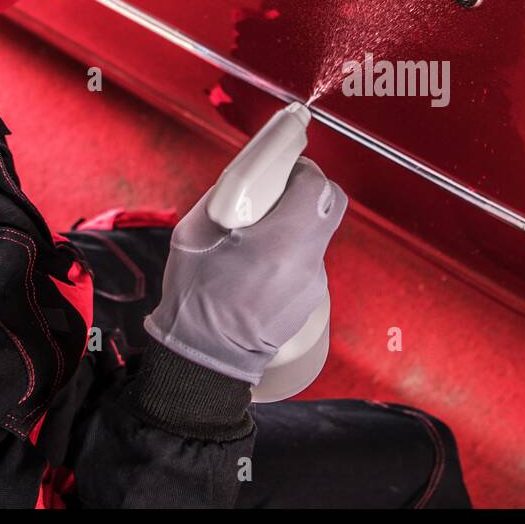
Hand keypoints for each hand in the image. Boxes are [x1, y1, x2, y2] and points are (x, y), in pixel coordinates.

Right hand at [144, 158, 347, 384]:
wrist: (205, 354)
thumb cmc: (196, 297)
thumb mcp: (196, 233)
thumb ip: (227, 198)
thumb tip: (247, 176)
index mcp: (280, 242)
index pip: (316, 186)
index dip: (302, 171)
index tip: (285, 170)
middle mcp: (306, 262)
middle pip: (329, 206)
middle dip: (308, 192)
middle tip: (279, 195)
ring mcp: (313, 282)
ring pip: (318, 233)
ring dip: (297, 225)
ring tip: (260, 238)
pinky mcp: (313, 297)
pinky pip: (310, 259)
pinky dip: (292, 252)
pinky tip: (263, 266)